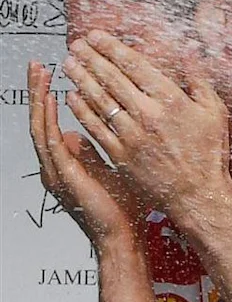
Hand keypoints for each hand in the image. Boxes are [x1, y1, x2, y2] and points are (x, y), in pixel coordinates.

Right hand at [27, 58, 142, 247]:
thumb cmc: (121, 207)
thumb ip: (92, 152)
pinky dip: (51, 119)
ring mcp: (56, 170)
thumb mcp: (107, 170)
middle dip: (38, 91)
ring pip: (41, 126)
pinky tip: (53, 100)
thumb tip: (82, 133)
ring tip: (40, 74)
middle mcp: (55, 164)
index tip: (53, 73)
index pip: (52, 122)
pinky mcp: (64, 176)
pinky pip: (52, 143)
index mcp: (64, 161)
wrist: (123, 236)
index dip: (49, 97)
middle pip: (41, 119)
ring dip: (40, 98)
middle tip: (38, 65)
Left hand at [60, 34, 231, 227]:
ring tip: (69, 65)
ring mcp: (131, 135)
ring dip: (81, 79)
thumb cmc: (210, 154)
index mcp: (171, 101)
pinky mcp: (120, 153)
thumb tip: (189, 53)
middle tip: (76, 45)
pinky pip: (95, 126)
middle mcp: (148, 114)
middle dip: (90, 58)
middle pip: (112, 79)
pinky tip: (72, 96)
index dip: (111, 48)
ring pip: (99, 100)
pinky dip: (81, 109)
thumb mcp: (215, 112)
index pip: (134, 66)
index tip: (96, 36)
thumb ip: (199, 81)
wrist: (198, 195)